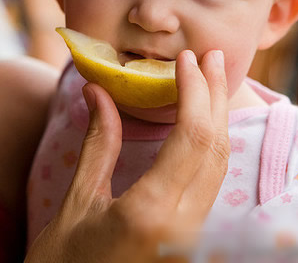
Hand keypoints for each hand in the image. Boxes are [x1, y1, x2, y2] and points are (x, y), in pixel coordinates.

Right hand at [25, 49, 229, 261]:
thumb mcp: (76, 203)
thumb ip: (98, 144)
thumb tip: (98, 90)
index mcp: (151, 213)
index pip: (192, 138)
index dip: (196, 92)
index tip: (189, 60)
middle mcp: (184, 226)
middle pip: (216, 148)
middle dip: (216, 96)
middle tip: (213, 57)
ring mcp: (193, 237)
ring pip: (220, 166)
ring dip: (218, 118)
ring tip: (210, 80)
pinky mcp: (192, 239)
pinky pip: (211, 183)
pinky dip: (210, 145)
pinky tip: (202, 123)